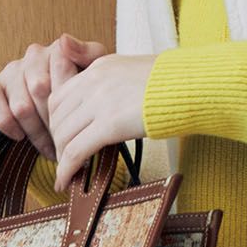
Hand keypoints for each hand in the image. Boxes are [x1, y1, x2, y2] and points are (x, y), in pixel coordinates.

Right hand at [0, 32, 109, 162]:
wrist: (66, 114)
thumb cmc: (84, 96)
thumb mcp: (97, 75)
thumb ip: (89, 54)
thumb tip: (63, 40)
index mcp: (59, 50)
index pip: (61, 68)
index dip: (70, 101)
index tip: (79, 123)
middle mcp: (33, 56)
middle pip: (40, 91)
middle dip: (55, 122)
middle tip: (67, 144)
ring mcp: (12, 71)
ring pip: (20, 105)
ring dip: (35, 131)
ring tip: (50, 148)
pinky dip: (5, 122)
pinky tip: (19, 136)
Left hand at [48, 42, 157, 192]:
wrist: (190, 85)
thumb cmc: (169, 81)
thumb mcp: (128, 67)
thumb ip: (102, 71)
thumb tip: (83, 68)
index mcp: (97, 68)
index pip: (59, 96)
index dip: (56, 122)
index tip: (62, 137)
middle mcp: (93, 82)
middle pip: (57, 118)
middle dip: (57, 142)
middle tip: (64, 158)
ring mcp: (100, 102)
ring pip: (63, 135)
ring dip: (61, 157)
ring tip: (67, 172)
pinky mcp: (110, 124)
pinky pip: (76, 151)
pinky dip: (67, 169)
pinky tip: (66, 180)